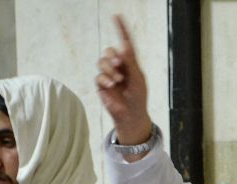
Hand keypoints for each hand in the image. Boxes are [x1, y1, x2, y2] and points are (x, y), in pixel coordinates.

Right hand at [96, 15, 152, 151]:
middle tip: (120, 66)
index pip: (125, 43)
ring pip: (102, 61)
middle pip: (109, 51)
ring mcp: (109, 74)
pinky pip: (98, 75)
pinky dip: (104, 79)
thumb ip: (130, 62)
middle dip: (113, 57)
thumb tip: (124, 45)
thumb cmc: (138, 97)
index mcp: (130, 63)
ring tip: (117, 80)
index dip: (121, 29)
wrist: (131, 115)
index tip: (117, 16)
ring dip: (109, 69)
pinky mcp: (101, 84)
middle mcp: (118, 66)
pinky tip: (111, 85)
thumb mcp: (137, 79)